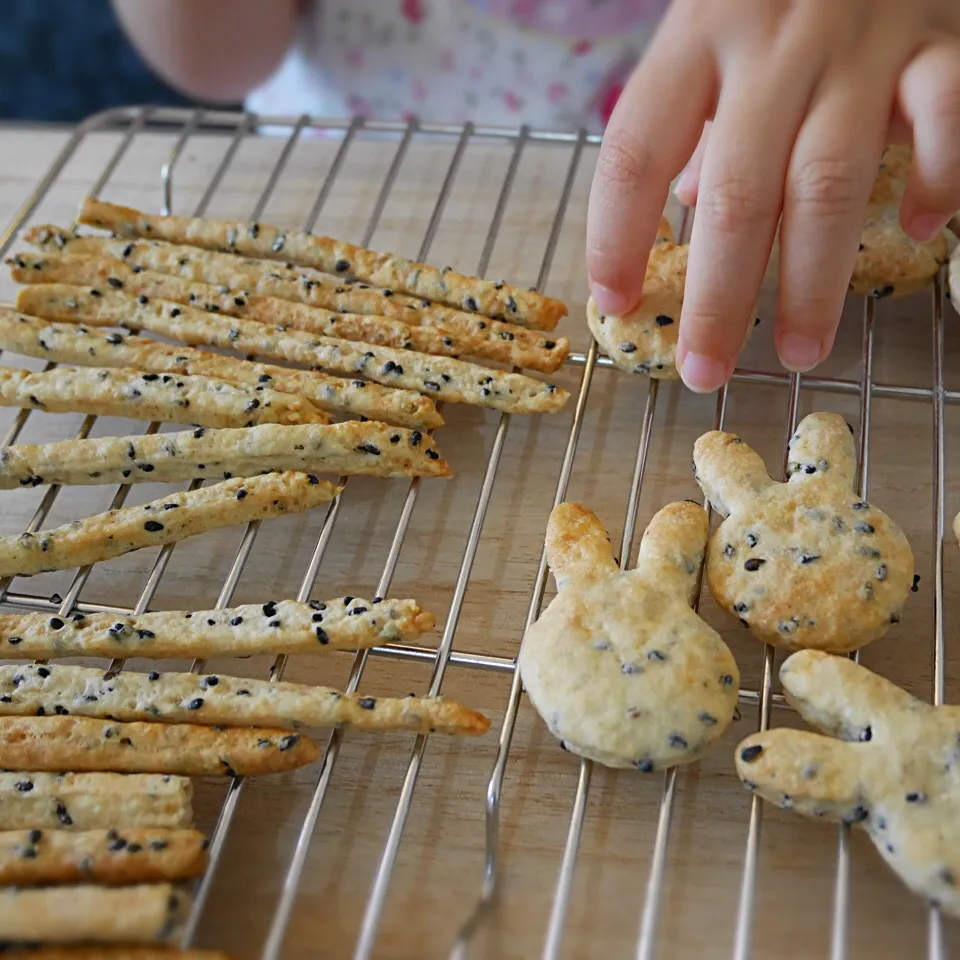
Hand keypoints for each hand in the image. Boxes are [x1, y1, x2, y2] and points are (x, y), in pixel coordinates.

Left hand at [587, 0, 959, 391]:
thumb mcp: (715, 28)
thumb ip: (698, 114)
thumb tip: (688, 201)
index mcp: (698, 37)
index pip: (637, 153)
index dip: (616, 235)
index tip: (614, 302)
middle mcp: (772, 44)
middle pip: (735, 193)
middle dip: (717, 297)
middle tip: (704, 372)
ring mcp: (860, 42)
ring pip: (828, 182)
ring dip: (812, 281)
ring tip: (799, 352)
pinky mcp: (940, 38)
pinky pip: (944, 117)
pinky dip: (940, 178)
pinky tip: (923, 232)